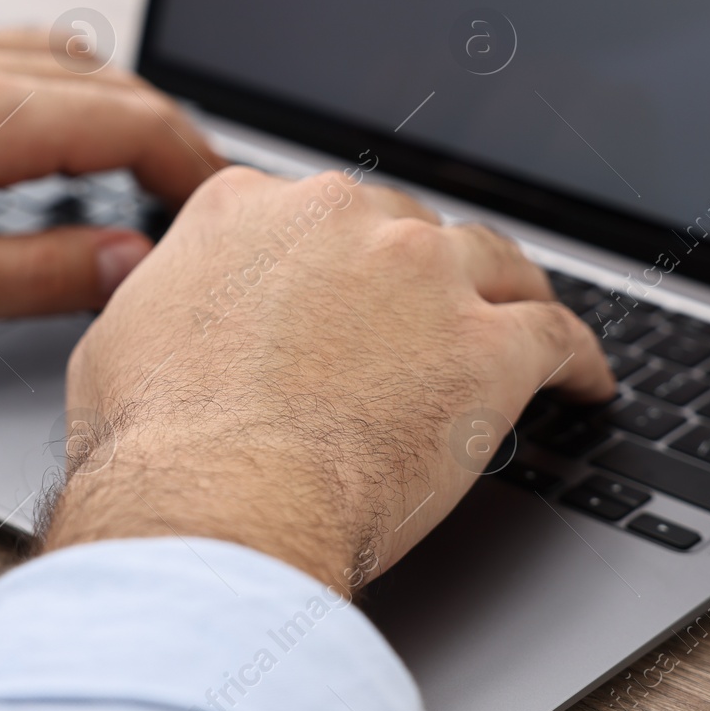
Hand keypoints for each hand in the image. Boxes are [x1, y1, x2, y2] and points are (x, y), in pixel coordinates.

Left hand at [0, 30, 221, 354]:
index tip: (228, 210)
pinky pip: (14, 61)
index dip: (197, 168)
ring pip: (65, 63)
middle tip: (203, 201)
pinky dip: (65, 95)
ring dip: (120, 110)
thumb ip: (43, 272)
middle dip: (174, 139)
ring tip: (143, 172)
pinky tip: (52, 140)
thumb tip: (132, 262)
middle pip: (111, 85)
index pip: (134, 124)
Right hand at [44, 167, 615, 588]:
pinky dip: (581, 356)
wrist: (215, 501)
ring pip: (493, 263)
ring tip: (529, 317)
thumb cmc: (156, 439)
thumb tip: (162, 297)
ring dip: (513, 290)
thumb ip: (164, 297)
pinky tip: (587, 380)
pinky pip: (559, 334)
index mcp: (250, 208)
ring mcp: (422, 275)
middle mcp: (341, 219)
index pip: (316, 215)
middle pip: (407, 231)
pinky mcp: (487, 345)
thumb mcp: (122, 338)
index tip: (353, 282)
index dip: (339, 255)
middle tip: (430, 317)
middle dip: (421, 273)